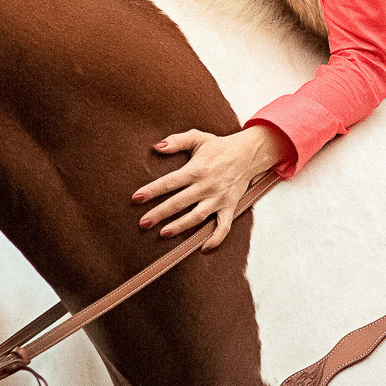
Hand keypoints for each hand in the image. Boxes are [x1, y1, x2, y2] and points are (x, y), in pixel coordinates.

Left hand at [131, 126, 290, 249]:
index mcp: (196, 170)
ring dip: (180, 226)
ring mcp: (218, 198)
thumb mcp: (198, 137)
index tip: (136, 198)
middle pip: (179, 202)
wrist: (249, 153)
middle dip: (160, 213)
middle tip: (143, 223)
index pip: (170, 182)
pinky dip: (216, 238)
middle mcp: (206, 186)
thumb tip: (156, 146)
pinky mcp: (230, 206)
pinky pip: (224, 226)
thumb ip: (176, 141)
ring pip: (197, 216)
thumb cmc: (219, 146)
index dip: (152, 190)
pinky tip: (203, 248)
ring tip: (163, 234)